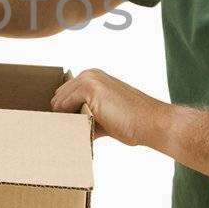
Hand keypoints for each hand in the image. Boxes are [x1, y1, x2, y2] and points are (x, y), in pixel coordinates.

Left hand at [51, 68, 165, 146]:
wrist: (150, 122)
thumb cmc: (131, 122)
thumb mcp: (103, 116)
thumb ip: (85, 117)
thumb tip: (67, 128)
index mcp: (93, 77)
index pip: (64, 94)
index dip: (64, 113)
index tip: (67, 127)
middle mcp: (89, 74)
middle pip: (58, 98)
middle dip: (62, 116)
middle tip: (70, 132)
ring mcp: (89, 79)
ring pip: (58, 103)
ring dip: (64, 120)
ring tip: (78, 133)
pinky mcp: (89, 88)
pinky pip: (64, 107)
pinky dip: (68, 120)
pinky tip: (81, 129)